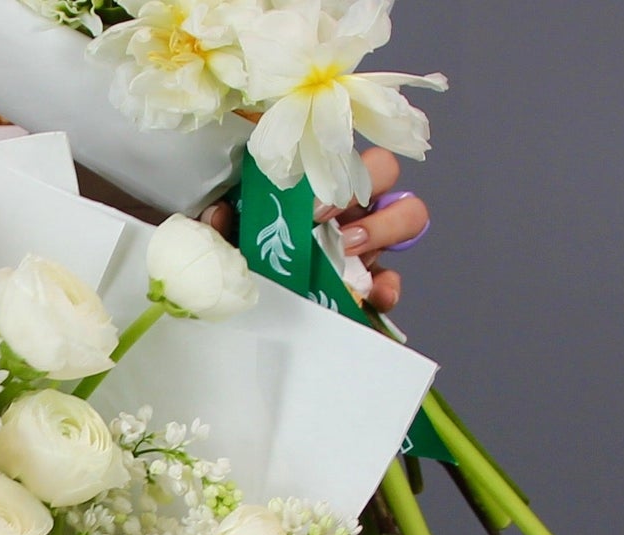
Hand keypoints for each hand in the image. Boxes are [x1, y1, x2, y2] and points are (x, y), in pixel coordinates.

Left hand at [201, 147, 430, 313]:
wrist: (248, 297)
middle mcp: (351, 202)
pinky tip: (372, 296)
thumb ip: (224, 220)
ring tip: (346, 251)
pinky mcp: (373, 280)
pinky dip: (388, 287)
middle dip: (364, 189)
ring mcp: (368, 239)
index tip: (310, 201)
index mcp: (320, 182)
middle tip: (328, 221)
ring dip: (384, 228)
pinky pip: (393, 279)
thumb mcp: (231, 231)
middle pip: (386, 170)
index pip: (344, 148)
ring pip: (408, 213)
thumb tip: (215, 216)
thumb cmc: (247, 251)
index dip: (336, 164)